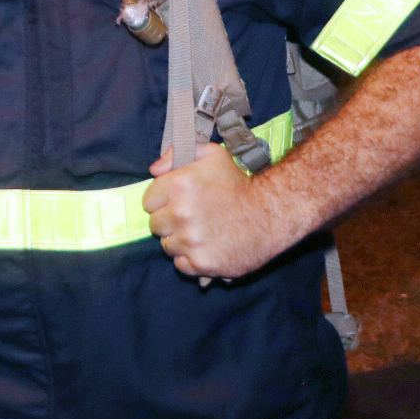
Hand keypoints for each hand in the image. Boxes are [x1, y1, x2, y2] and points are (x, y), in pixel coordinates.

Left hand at [143, 142, 279, 280]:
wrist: (271, 212)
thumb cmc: (239, 183)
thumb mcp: (211, 154)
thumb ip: (177, 154)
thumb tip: (153, 170)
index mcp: (179, 185)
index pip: (148, 201)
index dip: (162, 201)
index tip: (178, 201)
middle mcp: (181, 214)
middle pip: (155, 225)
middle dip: (170, 221)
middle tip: (192, 217)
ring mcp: (191, 241)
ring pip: (167, 245)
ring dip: (180, 240)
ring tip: (202, 231)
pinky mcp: (202, 263)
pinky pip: (181, 264)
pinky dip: (190, 259)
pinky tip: (206, 247)